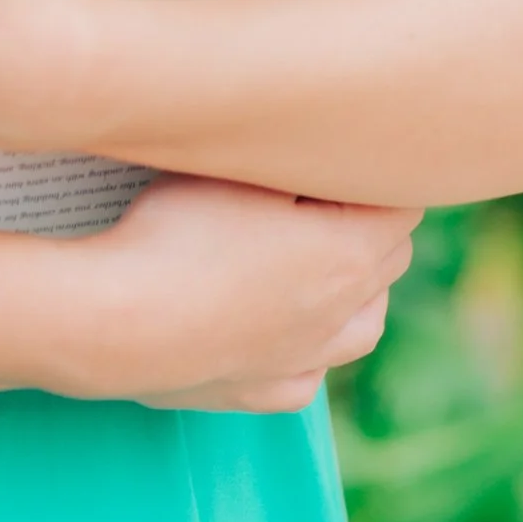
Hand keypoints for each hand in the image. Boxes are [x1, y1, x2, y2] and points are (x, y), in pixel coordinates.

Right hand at [70, 175, 420, 413]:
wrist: (119, 322)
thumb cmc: (176, 231)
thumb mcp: (237, 165)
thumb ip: (288, 148)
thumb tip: (315, 129)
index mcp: (350, 252)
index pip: (402, 204)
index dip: (376, 172)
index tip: (347, 150)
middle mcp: (341, 312)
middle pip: (391, 259)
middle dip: (371, 221)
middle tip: (326, 188)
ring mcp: (304, 359)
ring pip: (365, 324)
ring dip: (358, 289)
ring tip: (322, 259)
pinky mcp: (263, 392)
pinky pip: (311, 372)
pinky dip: (310, 347)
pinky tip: (283, 325)